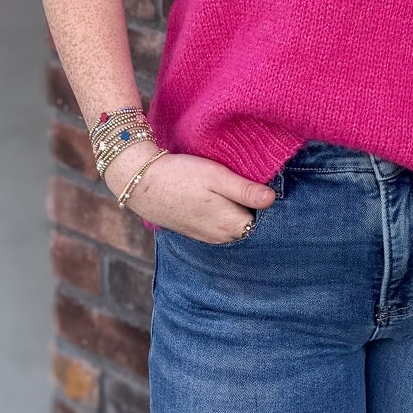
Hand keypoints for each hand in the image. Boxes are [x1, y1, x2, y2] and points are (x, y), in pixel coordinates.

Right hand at [105, 148, 275, 243]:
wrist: (140, 182)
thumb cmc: (180, 175)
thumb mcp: (216, 176)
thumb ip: (245, 191)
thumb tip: (273, 199)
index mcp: (230, 224)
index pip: (264, 219)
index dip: (266, 201)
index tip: (265, 183)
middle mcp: (221, 237)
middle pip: (251, 224)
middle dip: (254, 207)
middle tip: (252, 183)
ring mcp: (208, 236)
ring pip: (235, 225)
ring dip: (238, 209)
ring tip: (234, 188)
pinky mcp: (196, 231)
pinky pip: (220, 226)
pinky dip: (224, 213)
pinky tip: (218, 197)